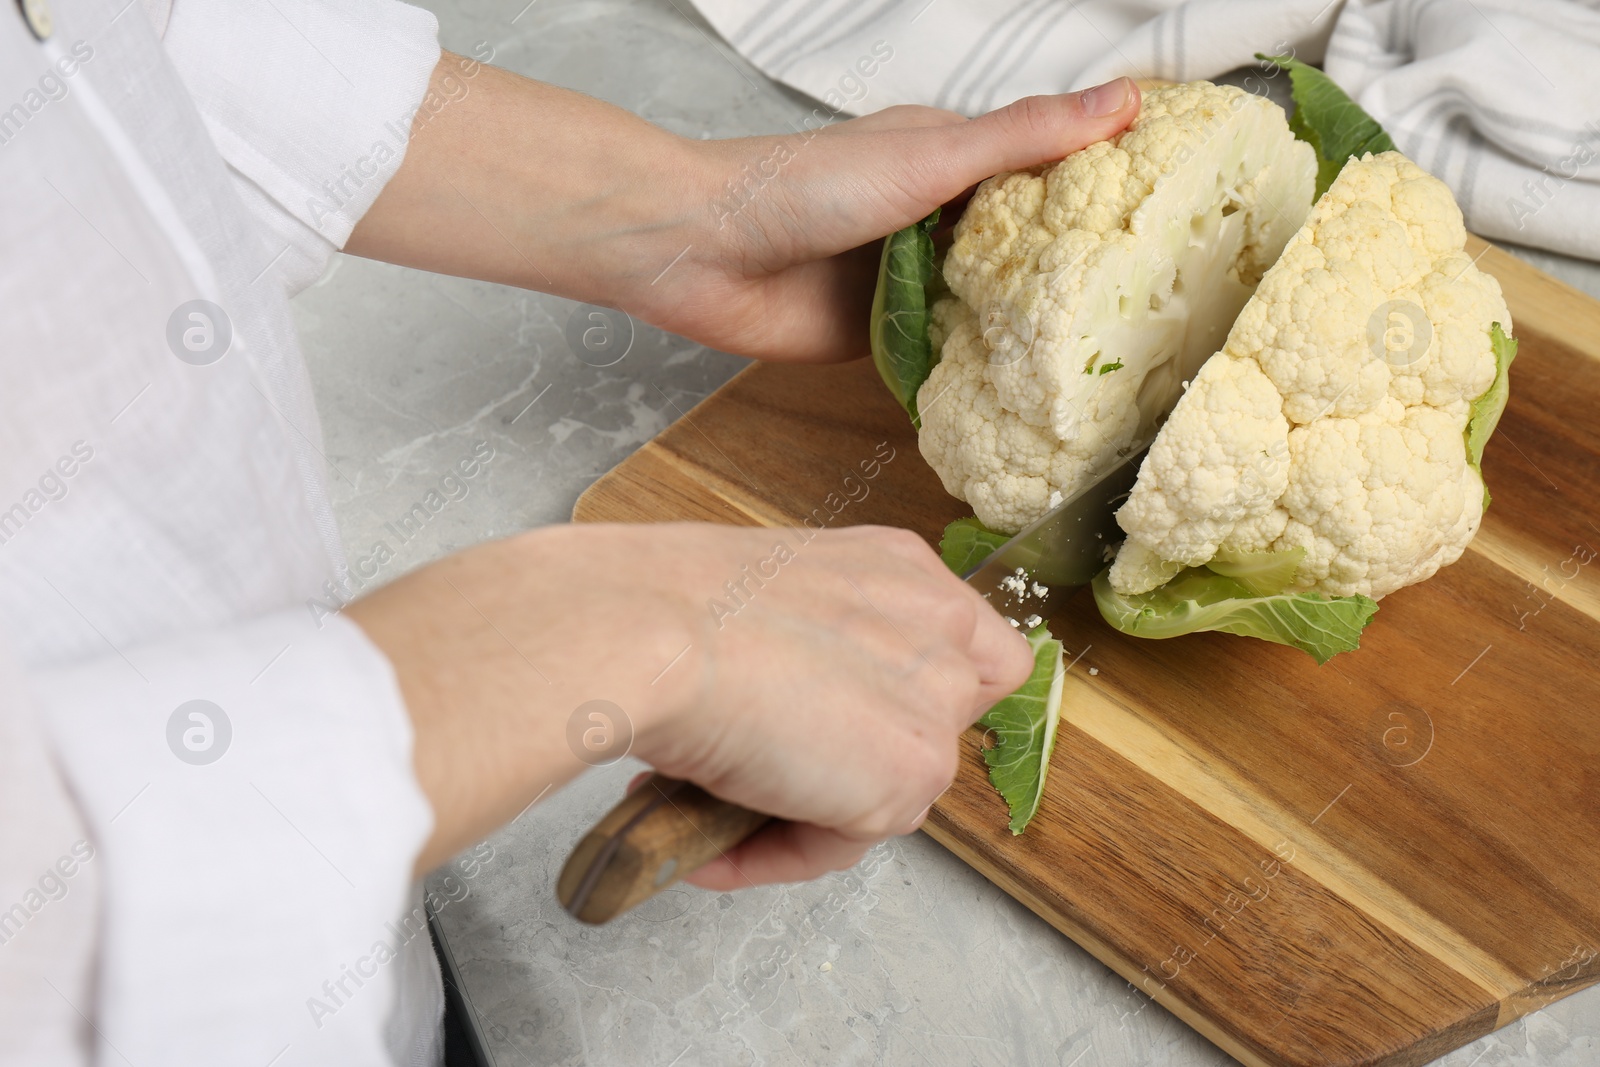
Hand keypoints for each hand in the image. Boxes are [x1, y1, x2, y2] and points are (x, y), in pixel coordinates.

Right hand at [347, 522, 1032, 881]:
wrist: (646, 629)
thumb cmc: (665, 601)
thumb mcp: (758, 598)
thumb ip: (808, 645)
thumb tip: (787, 711)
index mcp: (900, 568)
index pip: (959, 649)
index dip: (900, 700)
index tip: (831, 730)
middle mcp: (937, 624)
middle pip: (931, 727)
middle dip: (848, 763)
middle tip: (762, 773)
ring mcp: (935, 699)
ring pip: (884, 791)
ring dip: (804, 813)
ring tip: (712, 810)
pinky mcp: (912, 771)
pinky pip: (843, 841)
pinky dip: (778, 853)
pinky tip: (713, 846)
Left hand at [349, 54, 1139, 362]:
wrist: (700, 253)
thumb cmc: (803, 188)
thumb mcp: (928, 155)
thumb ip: (1022, 139)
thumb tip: (1126, 100)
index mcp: (951, 159)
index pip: (1051, 167)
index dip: (1111, 184)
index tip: (1183, 210)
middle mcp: (939, 218)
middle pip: (1029, 244)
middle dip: (1086, 271)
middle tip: (1171, 306)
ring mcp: (912, 281)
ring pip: (993, 303)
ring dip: (1038, 326)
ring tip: (1125, 359)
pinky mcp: (885, 337)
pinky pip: (949, 354)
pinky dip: (986, 368)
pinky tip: (1039, 394)